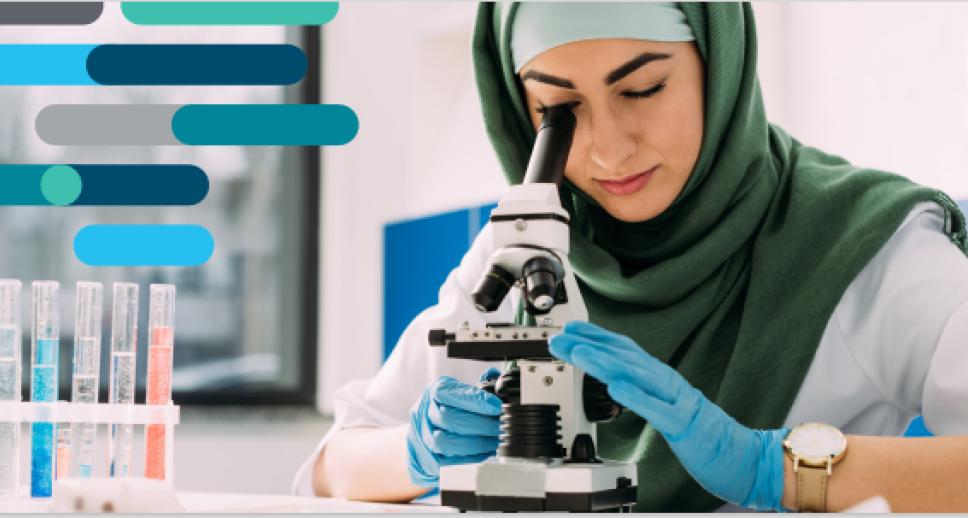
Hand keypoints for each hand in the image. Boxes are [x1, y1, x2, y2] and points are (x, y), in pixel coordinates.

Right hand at [406, 368, 503, 487]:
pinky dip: (469, 459)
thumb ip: (475, 390)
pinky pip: (447, 462)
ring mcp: (423, 437)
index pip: (452, 393)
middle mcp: (424, 413)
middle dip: (480, 424)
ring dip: (475, 444)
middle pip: (448, 418)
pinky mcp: (427, 459)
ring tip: (494, 443)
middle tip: (500, 427)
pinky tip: (485, 454)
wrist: (423, 438)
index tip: (497, 406)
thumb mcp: (458, 395)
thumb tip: (496, 378)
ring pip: (445, 442)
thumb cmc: (446, 412)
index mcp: (434, 392)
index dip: (476, 400)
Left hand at [548, 321, 788, 510]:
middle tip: (561, 340)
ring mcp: (678, 400)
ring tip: (581, 354)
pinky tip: (616, 387)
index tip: (569, 329)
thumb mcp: (664, 404)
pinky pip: (658, 408)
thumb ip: (641, 388)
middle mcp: (668, 382)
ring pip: (638, 376)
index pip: (625, 350)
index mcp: (661, 378)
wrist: (743, 456)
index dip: (596, 337)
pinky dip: (636, 395)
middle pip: (625, 358)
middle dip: (590, 347)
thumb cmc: (701, 432)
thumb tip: (611, 374)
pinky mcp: (685, 424)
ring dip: (606, 363)